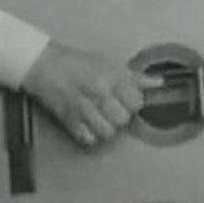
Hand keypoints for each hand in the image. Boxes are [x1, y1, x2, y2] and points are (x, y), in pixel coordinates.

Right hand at [21, 41, 143, 147]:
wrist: (46, 66)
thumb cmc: (78, 62)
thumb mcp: (110, 63)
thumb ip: (135, 77)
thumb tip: (157, 83)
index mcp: (111, 78)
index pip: (136, 102)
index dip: (134, 101)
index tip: (129, 99)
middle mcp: (99, 95)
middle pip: (123, 119)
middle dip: (122, 115)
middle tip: (115, 107)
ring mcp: (84, 110)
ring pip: (108, 132)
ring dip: (108, 126)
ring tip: (103, 116)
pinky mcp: (70, 122)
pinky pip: (89, 139)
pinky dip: (92, 135)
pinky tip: (91, 124)